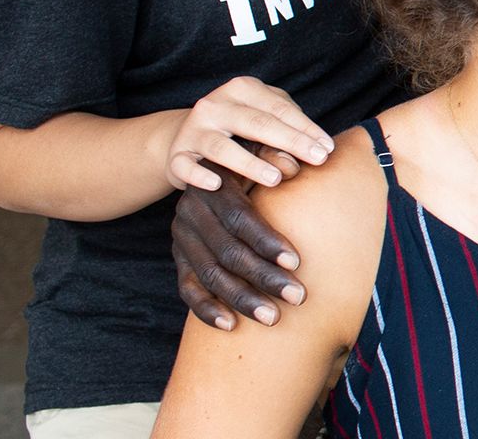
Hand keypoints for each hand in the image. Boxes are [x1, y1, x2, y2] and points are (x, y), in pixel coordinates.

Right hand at [161, 76, 332, 191]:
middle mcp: (215, 105)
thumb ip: (285, 130)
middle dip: (291, 142)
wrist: (185, 137)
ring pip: (222, 147)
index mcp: (241, 89)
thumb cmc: (238, 128)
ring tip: (276, 178)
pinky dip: (201, 175)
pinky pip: (187, 167)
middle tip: (317, 160)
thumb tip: (311, 154)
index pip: (279, 109)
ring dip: (250, 163)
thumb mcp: (263, 119)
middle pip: (257, 124)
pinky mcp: (177, 156)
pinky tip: (218, 184)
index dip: (306, 129)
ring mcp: (193, 130)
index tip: (328, 148)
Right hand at [171, 158, 305, 329]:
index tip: (297, 262)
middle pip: (227, 252)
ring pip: (210, 275)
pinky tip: (230, 325)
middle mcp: (191, 213)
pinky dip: (206, 309)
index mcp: (213, 186)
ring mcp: (182, 238)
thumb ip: (274, 156)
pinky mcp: (178, 259)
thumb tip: (292, 168)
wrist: (208, 169)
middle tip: (298, 296)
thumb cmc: (249, 163)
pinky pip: (187, 289)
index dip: (267, 240)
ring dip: (242, 299)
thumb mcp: (257, 151)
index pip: (239, 218)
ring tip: (273, 318)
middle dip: (264, 277)